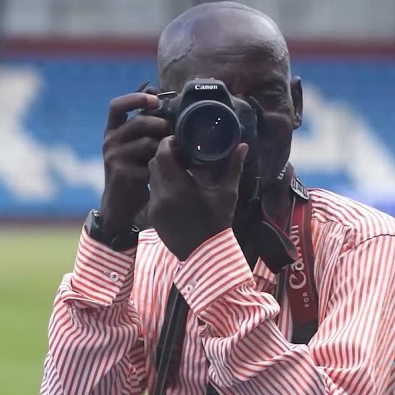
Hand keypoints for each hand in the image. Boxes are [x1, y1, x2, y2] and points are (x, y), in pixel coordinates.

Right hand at [97, 92, 171, 231]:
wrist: (119, 204)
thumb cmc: (134, 171)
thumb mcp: (135, 147)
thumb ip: (146, 129)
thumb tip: (168, 102)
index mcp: (113, 131)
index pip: (117, 106)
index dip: (136, 98)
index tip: (156, 100)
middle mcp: (109, 141)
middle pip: (139, 122)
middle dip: (162, 126)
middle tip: (175, 135)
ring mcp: (113, 158)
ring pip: (147, 143)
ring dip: (166, 148)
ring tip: (178, 154)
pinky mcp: (121, 174)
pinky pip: (149, 164)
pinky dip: (164, 166)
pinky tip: (171, 170)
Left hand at [147, 137, 249, 260]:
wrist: (205, 254)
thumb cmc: (218, 223)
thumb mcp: (227, 194)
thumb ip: (233, 167)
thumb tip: (243, 146)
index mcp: (180, 188)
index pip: (163, 156)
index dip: (167, 143)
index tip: (177, 140)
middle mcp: (163, 196)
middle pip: (154, 164)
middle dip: (163, 155)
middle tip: (177, 152)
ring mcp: (155, 207)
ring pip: (151, 178)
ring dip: (161, 170)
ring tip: (176, 169)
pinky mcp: (152, 217)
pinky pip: (152, 193)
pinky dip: (160, 186)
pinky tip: (173, 187)